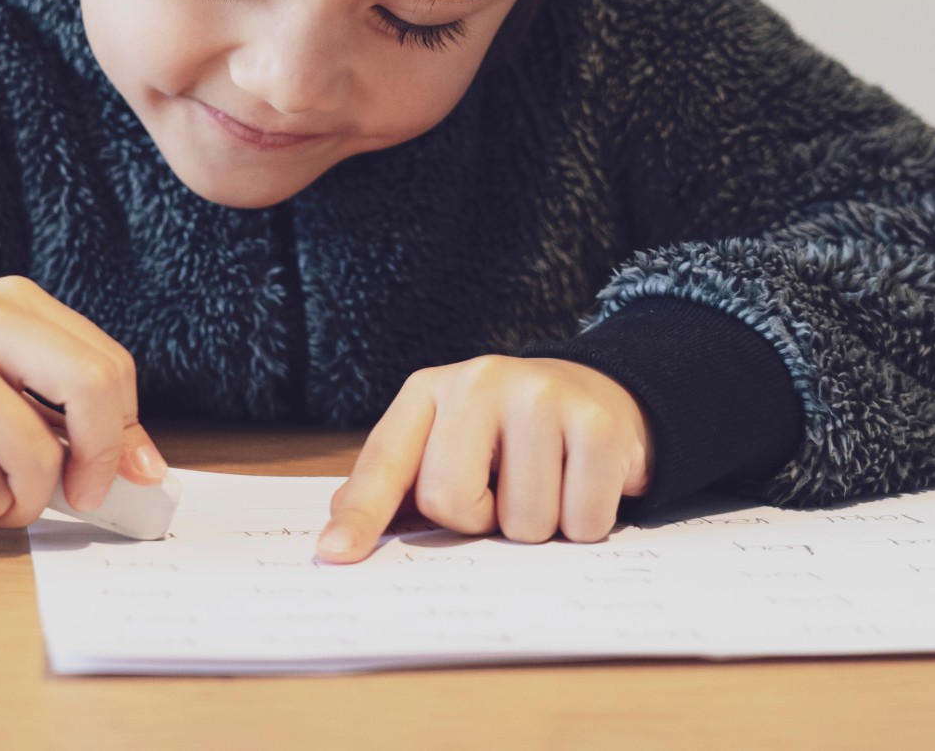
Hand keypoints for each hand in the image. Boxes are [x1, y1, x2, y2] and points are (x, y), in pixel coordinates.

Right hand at [0, 275, 165, 528]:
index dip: (126, 431)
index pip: (108, 366)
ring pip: (37, 461)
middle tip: (81, 496)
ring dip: (24, 502)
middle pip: (93, 392)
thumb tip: (143, 468)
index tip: (128, 473)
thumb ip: (54, 398)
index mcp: (12, 302)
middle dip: (100, 462)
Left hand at [316, 355, 652, 562]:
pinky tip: (581, 484)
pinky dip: (584, 523)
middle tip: (500, 492)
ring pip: (523, 523)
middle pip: (451, 502)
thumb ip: (397, 486)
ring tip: (546, 483)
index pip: (386, 462)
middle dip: (479, 520)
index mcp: (428, 391)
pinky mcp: (597, 424)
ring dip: (537, 526)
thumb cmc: (505, 434)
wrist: (595, 392)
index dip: (362, 513)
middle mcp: (479, 382)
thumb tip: (342, 533)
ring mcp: (541, 397)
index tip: (337, 552)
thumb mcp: (443, 442)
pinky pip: (581, 522)